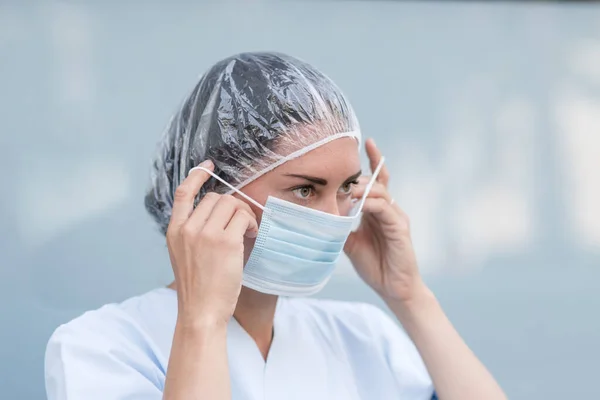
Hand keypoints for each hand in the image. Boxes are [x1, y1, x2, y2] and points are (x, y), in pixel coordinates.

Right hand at [166, 160, 258, 325]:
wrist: (201, 312)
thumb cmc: (198, 287)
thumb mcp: (185, 255)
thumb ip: (195, 232)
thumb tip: (223, 211)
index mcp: (174, 231)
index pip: (183, 193)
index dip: (197, 176)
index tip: (210, 166)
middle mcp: (187, 229)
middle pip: (215, 197)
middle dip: (232, 206)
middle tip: (241, 223)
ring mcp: (205, 234)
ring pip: (230, 204)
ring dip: (244, 213)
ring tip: (247, 230)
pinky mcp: (225, 242)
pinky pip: (243, 217)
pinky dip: (251, 222)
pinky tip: (251, 234)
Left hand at [344, 139, 424, 303]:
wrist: (393, 288)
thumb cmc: (374, 265)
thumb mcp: (350, 243)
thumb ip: (340, 226)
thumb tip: (322, 212)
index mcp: (378, 211)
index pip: (377, 181)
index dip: (372, 161)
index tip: (366, 141)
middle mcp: (390, 210)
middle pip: (379, 182)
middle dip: (363, 173)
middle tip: (344, 169)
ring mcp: (397, 218)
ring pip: (382, 192)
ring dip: (364, 188)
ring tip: (348, 188)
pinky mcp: (400, 228)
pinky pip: (386, 209)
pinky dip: (372, 204)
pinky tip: (359, 204)